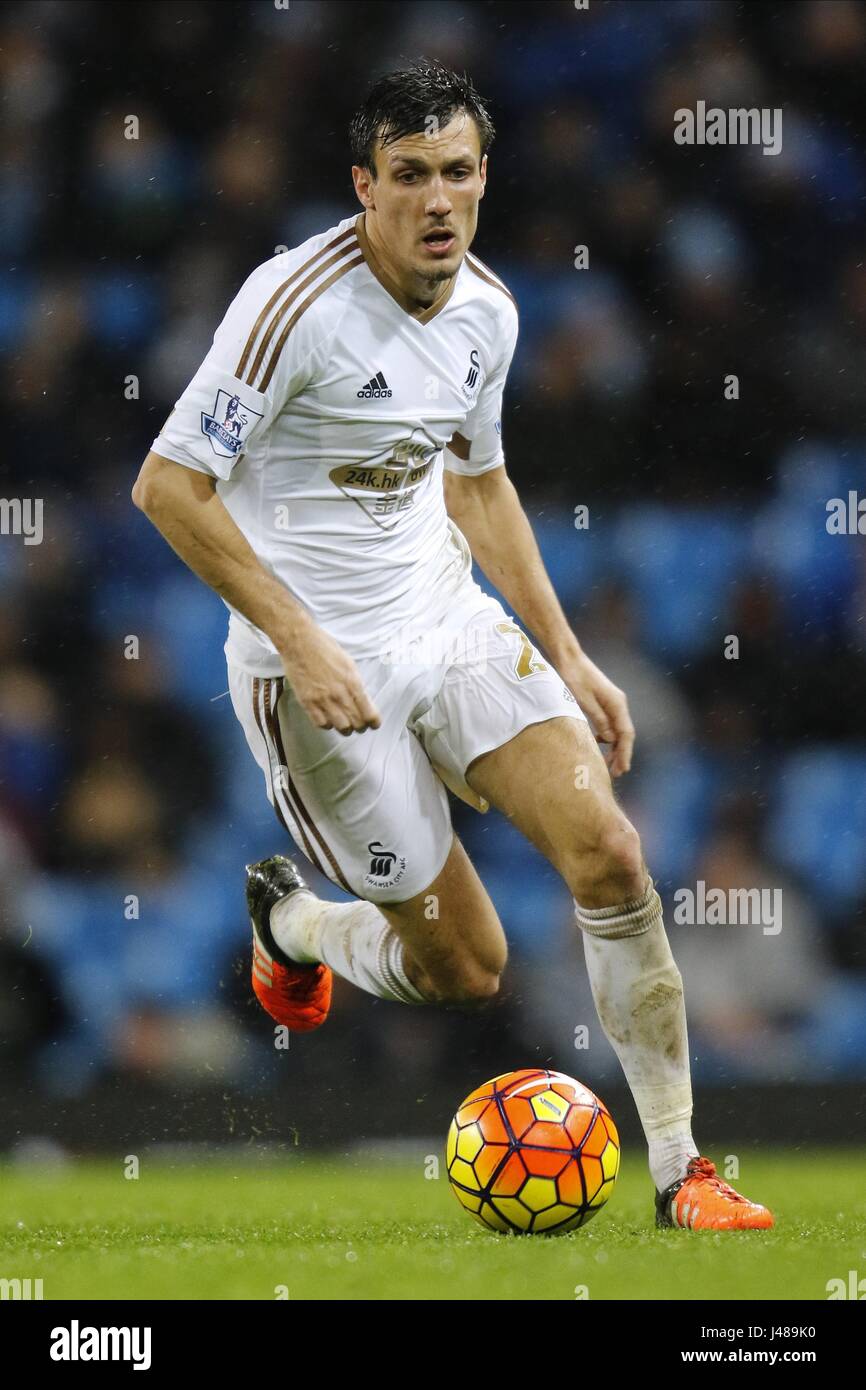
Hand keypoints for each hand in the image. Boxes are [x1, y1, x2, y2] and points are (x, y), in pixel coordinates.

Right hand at [279, 618, 380, 734]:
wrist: (300, 642)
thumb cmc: (324, 648)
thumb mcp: (348, 663)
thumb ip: (355, 683)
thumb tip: (361, 700)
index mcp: (353, 682)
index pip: (369, 713)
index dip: (373, 722)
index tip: (373, 724)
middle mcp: (340, 694)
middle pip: (357, 724)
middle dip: (360, 727)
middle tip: (359, 725)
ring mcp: (323, 700)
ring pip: (341, 727)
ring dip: (344, 728)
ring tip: (343, 724)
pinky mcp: (308, 702)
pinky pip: (321, 724)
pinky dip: (327, 725)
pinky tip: (327, 719)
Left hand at [557, 648, 634, 776]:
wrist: (569, 659)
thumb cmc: (574, 678)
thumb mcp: (583, 701)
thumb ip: (598, 719)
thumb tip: (610, 739)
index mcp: (617, 703)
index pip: (626, 733)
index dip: (625, 753)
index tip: (622, 769)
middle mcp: (618, 704)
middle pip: (624, 734)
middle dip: (621, 754)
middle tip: (614, 773)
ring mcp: (611, 703)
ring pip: (617, 730)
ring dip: (614, 748)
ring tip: (607, 764)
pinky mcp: (603, 703)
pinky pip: (609, 724)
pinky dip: (606, 738)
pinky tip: (598, 745)